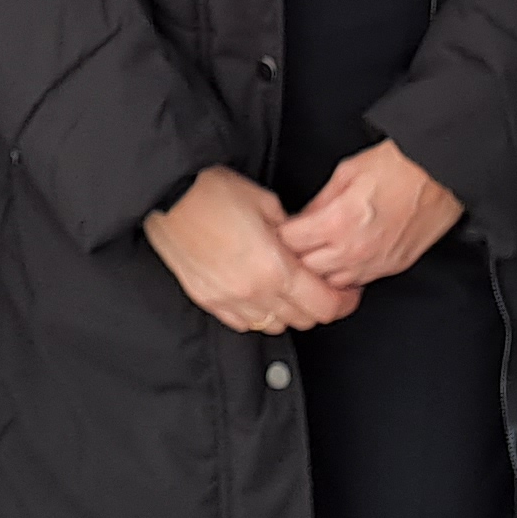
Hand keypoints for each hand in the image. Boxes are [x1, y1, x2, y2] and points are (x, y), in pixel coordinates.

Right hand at [144, 167, 357, 334]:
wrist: (168, 195)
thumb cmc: (213, 191)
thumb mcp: (266, 203)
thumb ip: (291, 231)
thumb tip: (301, 244)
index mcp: (274, 268)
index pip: (322, 305)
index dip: (343, 302)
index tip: (348, 293)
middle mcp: (253, 293)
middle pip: (302, 320)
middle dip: (319, 306)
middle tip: (324, 288)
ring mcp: (228, 301)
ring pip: (274, 326)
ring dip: (288, 312)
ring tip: (290, 289)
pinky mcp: (208, 301)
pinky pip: (244, 323)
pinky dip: (259, 315)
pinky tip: (260, 294)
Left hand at [279, 140, 464, 290]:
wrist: (440, 174)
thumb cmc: (400, 166)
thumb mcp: (347, 172)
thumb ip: (320, 200)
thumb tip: (303, 218)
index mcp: (339, 222)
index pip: (291, 242)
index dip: (282, 234)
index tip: (281, 228)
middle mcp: (354, 250)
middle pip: (306, 269)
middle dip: (296, 256)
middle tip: (294, 243)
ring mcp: (374, 264)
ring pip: (330, 283)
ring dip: (320, 270)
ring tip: (318, 253)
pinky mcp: (391, 268)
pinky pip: (357, 282)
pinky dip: (345, 274)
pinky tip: (343, 258)